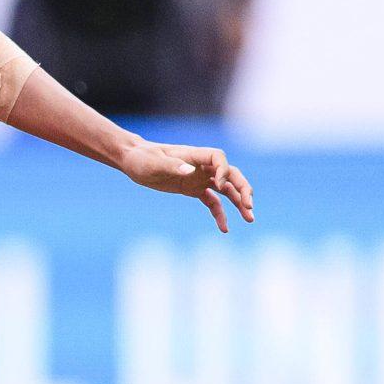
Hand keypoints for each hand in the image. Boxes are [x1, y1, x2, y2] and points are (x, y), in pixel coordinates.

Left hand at [124, 141, 254, 231]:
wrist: (134, 161)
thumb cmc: (142, 159)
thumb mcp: (153, 163)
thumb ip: (172, 166)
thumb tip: (190, 170)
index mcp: (194, 155)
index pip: (218, 158)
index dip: (224, 170)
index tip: (219, 186)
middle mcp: (201, 166)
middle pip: (230, 174)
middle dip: (242, 189)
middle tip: (249, 206)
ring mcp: (199, 178)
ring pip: (226, 189)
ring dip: (239, 203)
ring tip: (250, 219)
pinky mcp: (193, 189)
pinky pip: (212, 202)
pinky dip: (220, 214)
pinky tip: (225, 228)